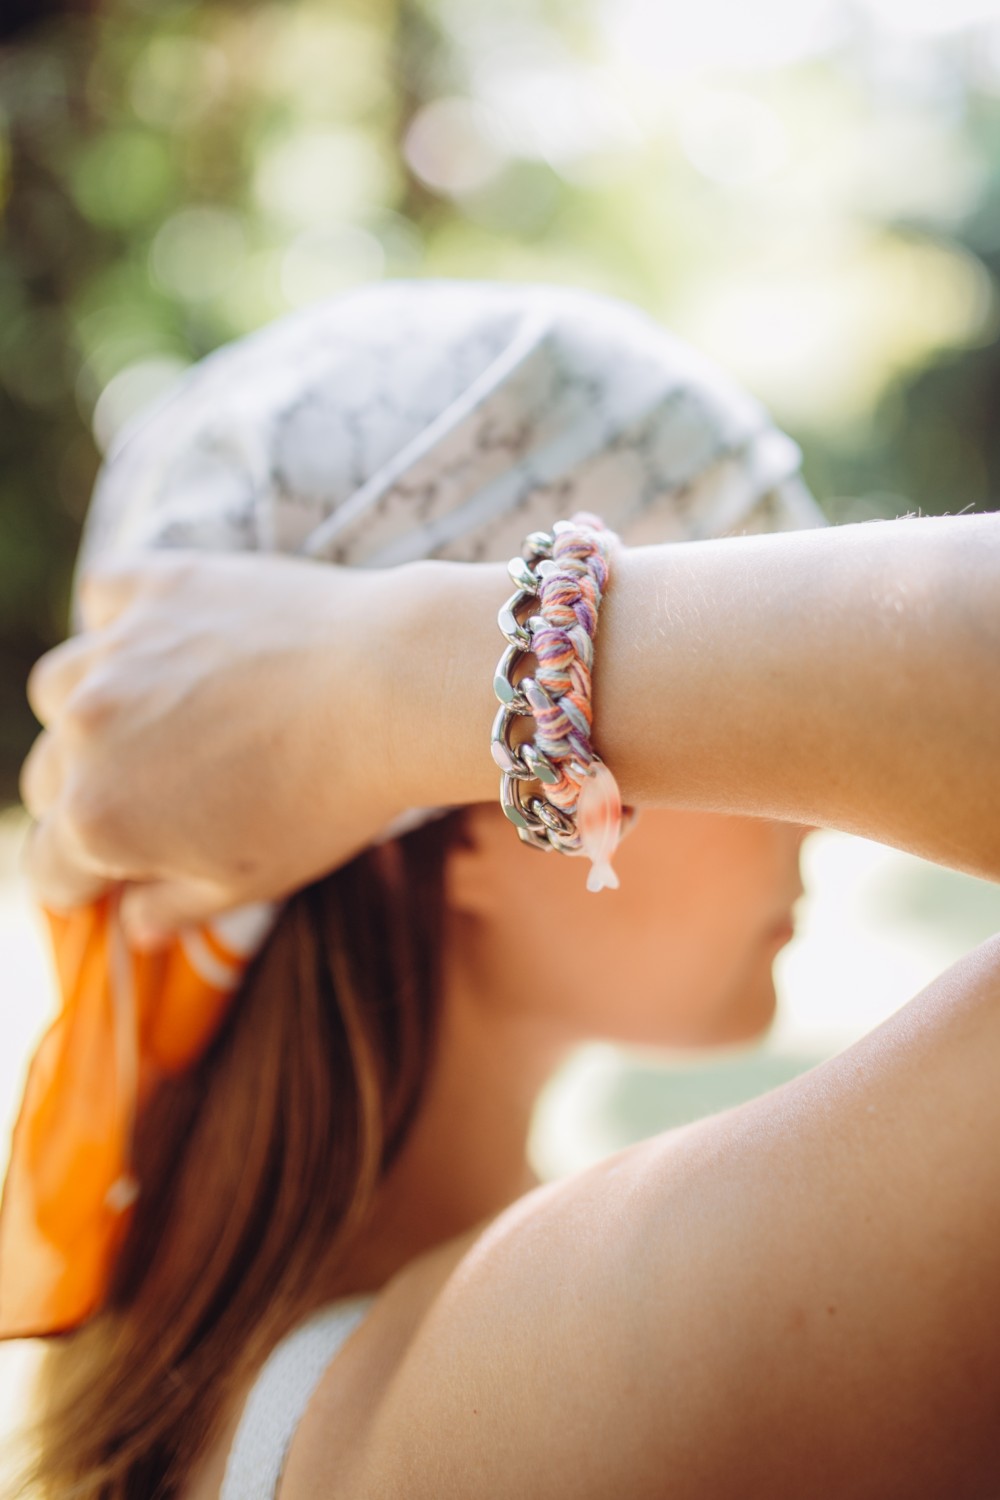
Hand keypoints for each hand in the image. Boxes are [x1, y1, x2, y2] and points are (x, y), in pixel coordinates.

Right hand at [19, 549, 414, 943]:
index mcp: (100, 821)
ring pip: (59, 689)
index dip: (82, 883)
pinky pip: (103, 597)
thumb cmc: (328, 798)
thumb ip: (176, 907)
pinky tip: (168, 638)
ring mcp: (116, 653)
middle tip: (161, 795)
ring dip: (91, 709)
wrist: (388, 687)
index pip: (47, 869)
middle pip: (48, 781)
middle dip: (88, 797)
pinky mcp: (155, 586)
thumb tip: (134, 925)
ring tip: (159, 716)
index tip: (118, 874)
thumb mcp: (253, 880)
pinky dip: (123, 617)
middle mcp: (86, 735)